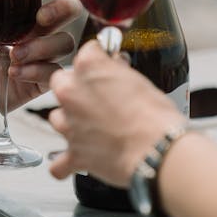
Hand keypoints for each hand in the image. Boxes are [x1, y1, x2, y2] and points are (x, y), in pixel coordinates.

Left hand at [0, 0, 82, 129]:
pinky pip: (54, 72)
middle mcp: (32, 27)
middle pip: (69, 8)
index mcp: (15, 6)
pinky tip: (14, 73)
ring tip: (15, 55)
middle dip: (62, 8)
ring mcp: (37, 53)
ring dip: (44, 46)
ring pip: (65, 42)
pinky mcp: (36, 80)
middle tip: (40, 17)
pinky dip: (38, 71)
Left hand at [48, 40, 183, 185]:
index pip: (87, 52)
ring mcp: (69, 125)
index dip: (100, 60)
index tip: (106, 66)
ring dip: (71, 122)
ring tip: (93, 127)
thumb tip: (115, 70)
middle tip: (98, 97)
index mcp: (88, 68)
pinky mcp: (74, 154)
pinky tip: (79, 158)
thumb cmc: (155, 117)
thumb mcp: (140, 81)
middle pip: (61, 83)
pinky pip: (58, 164)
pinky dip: (66, 164)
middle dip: (76, 88)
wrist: (158, 152)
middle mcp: (72, 93)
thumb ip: (119, 72)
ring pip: (58, 118)